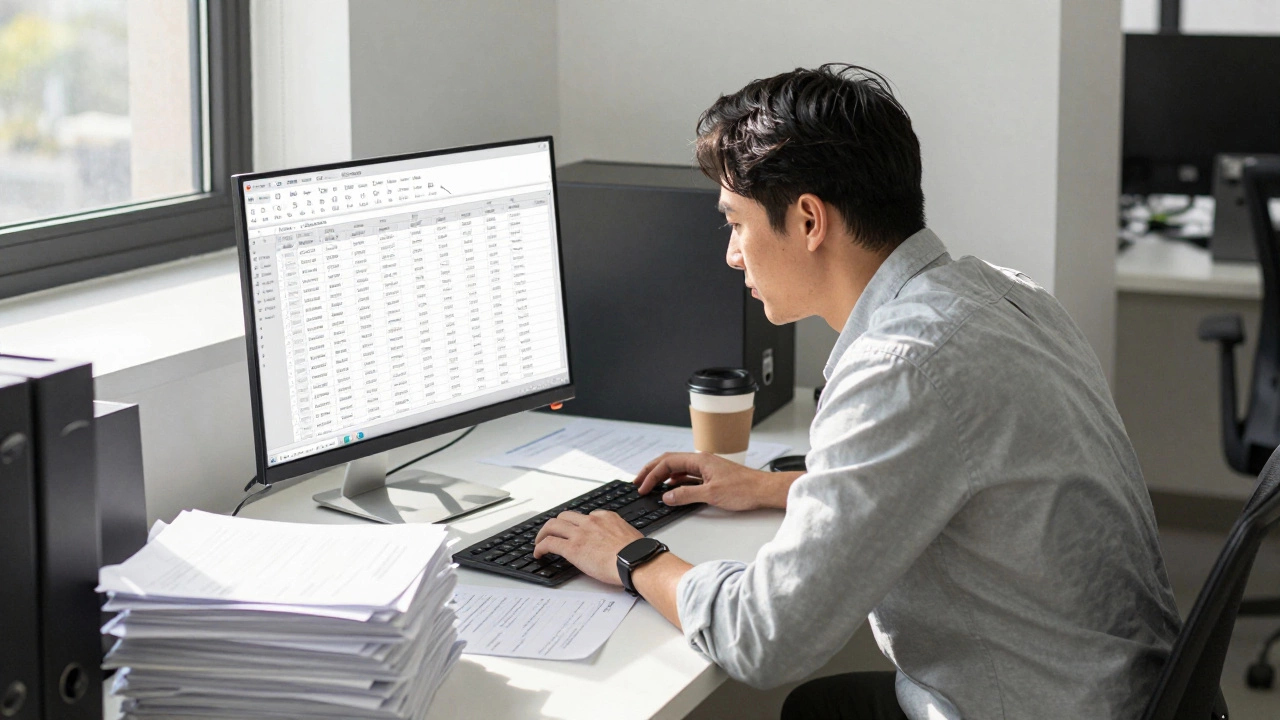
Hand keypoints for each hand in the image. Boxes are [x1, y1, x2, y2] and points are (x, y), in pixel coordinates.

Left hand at [533, 510, 641, 585]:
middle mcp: (591, 521)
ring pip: (552, 525)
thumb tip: (621, 543)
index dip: (577, 525)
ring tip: (539, 542)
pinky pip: (549, 543)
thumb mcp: (631, 535)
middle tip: (551, 533)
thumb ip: (620, 534)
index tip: (574, 532)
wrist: (636, 560)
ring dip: (543, 533)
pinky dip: (540, 547)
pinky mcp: (572, 548)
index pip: (585, 516)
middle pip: (565, 516)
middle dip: (556, 524)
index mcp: (606, 517)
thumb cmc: (638, 553)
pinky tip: (539, 554)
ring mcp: (580, 533)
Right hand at [634, 452, 797, 510]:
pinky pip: (687, 476)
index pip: (667, 462)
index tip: (643, 487)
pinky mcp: (711, 477)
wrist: (763, 491)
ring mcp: (706, 469)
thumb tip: (666, 496)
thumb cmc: (744, 489)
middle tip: (638, 482)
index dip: (652, 474)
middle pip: (669, 462)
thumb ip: (686, 495)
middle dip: (652, 471)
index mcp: (700, 460)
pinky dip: (675, 482)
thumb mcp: (711, 494)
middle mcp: (701, 461)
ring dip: (663, 477)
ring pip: (678, 469)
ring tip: (650, 486)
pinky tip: (671, 490)